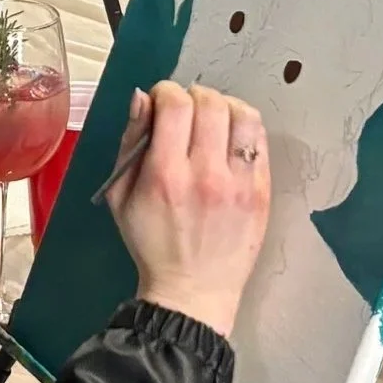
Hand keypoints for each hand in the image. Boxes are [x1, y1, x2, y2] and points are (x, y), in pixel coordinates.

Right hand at [110, 82, 270, 341]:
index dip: (166, 92)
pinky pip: (260, 140)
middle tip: (185, 111)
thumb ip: (130, 143)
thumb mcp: (120, 196)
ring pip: (242, 114)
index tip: (161, 102)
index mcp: (165, 175)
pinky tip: (231, 137)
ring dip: (224, 106)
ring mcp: (240, 184)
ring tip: (212, 119)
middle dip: (193, 95)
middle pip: (210, 103)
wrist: (192, 290)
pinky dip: (244, 127)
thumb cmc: (151, 243)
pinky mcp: (262, 192)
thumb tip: (141, 98)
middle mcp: (206, 174)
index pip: (175, 104)